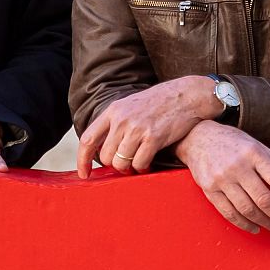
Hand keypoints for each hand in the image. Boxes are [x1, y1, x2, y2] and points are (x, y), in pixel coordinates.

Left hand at [75, 75, 218, 176]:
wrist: (187, 95)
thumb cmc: (160, 102)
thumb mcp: (131, 105)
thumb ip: (116, 122)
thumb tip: (103, 148)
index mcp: (113, 110)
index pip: (88, 138)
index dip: (83, 159)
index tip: (84, 173)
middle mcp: (122, 119)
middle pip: (105, 156)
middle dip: (115, 165)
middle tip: (127, 163)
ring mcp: (137, 128)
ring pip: (121, 163)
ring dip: (129, 168)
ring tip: (138, 163)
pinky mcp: (153, 137)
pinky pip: (139, 164)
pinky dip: (142, 168)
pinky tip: (148, 163)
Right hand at [174, 121, 269, 233]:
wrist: (197, 138)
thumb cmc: (233, 143)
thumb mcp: (258, 146)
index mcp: (254, 154)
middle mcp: (238, 166)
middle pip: (264, 199)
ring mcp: (221, 179)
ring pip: (247, 209)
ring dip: (264, 222)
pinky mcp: (209, 190)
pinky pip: (229, 213)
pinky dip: (244, 224)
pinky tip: (255, 227)